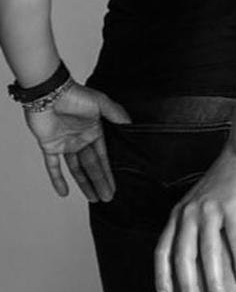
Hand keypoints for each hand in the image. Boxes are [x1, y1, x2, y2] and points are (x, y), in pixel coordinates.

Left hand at [24, 81, 130, 201]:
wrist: (48, 93)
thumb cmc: (75, 94)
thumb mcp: (101, 102)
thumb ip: (116, 114)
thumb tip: (131, 125)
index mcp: (95, 130)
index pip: (104, 156)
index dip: (109, 172)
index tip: (115, 185)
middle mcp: (81, 139)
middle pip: (92, 166)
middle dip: (100, 182)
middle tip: (107, 198)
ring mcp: (66, 143)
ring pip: (76, 169)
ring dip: (84, 184)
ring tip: (94, 199)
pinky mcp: (50, 146)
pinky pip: (53, 166)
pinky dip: (57, 179)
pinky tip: (63, 193)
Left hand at [154, 143, 235, 291]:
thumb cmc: (223, 184)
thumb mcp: (197, 203)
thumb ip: (191, 226)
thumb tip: (192, 261)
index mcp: (178, 214)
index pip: (162, 251)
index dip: (161, 276)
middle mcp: (190, 212)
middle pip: (182, 256)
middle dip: (187, 287)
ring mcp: (211, 208)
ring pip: (207, 252)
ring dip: (212, 280)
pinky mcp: (233, 205)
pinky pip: (235, 238)